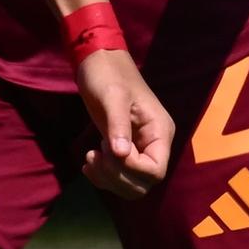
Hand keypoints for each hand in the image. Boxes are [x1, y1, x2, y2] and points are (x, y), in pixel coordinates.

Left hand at [76, 48, 174, 197]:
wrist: (97, 63)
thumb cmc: (108, 74)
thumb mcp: (113, 97)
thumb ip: (118, 125)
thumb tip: (121, 154)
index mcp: (160, 131)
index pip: (156, 170)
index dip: (131, 169)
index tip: (110, 149)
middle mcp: (154, 145)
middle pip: (143, 183)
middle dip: (117, 176)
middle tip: (95, 154)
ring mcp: (139, 150)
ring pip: (131, 185)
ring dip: (109, 180)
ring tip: (90, 157)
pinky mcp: (123, 151)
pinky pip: (119, 177)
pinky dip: (103, 177)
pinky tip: (88, 163)